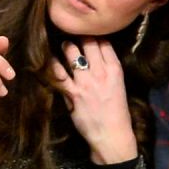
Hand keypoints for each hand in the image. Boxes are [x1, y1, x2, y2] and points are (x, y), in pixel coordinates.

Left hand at [51, 39, 137, 164]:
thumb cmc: (117, 113)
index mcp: (115, 70)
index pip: (104, 42)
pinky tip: (50, 60)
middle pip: (89, 43)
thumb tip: (96, 58)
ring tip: (64, 46)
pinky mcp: (73, 93)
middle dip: (81, 36)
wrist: (112, 135)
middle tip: (75, 35)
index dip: (96, 35)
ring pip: (73, 52)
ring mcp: (86, 82)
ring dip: (67, 46)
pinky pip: (59, 73)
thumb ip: (108, 70)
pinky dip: (53, 64)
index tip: (89, 33)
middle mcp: (101, 72)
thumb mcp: (118, 86)